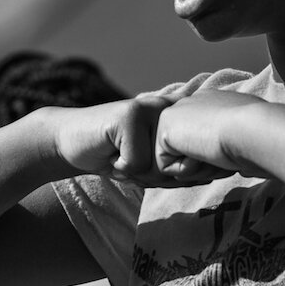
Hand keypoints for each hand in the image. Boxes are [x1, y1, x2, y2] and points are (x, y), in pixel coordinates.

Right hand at [50, 97, 230, 187]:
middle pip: (178, 168)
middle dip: (154, 178)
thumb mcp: (155, 167)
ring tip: (122, 158)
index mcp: (181, 116)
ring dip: (136, 174)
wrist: (71, 143)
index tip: (150, 169)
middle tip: (131, 164)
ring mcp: (149, 108)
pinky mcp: (129, 115)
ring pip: (159, 167)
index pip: (197, 163)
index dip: (175, 177)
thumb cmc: (117, 157)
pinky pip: (136, 164)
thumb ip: (184, 169)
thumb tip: (213, 172)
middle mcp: (169, 107)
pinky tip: (110, 153)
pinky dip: (120, 168)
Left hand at [154, 89, 269, 181]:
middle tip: (226, 154)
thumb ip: (237, 146)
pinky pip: (167, 167)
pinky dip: (187, 170)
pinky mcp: (164, 128)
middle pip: (191, 150)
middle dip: (207, 163)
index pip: (207, 139)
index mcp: (215, 103)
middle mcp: (194, 103)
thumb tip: (244, 166)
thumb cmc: (262, 139)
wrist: (254, 131)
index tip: (236, 153)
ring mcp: (177, 112)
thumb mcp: (250, 140)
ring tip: (216, 153)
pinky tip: (202, 154)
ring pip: (179, 160)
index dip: (219, 156)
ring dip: (199, 168)